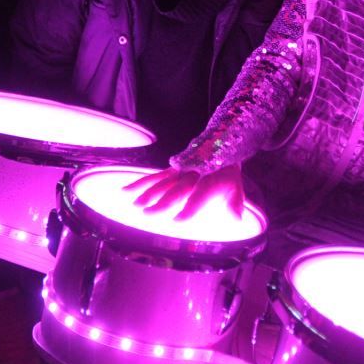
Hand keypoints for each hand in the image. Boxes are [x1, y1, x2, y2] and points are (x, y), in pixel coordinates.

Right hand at [125, 164, 244, 218]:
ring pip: (162, 182)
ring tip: (137, 204)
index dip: (189, 208)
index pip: (199, 196)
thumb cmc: (227, 172)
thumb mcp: (236, 185)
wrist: (221, 143)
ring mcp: (179, 172)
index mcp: (208, 181)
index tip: (177, 220)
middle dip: (163, 202)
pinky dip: (140, 183)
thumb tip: (237, 218)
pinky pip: (154, 177)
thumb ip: (235, 202)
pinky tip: (126, 190)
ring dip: (148, 193)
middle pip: (176, 190)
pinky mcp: (171, 170)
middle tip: (149, 213)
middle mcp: (191, 175)